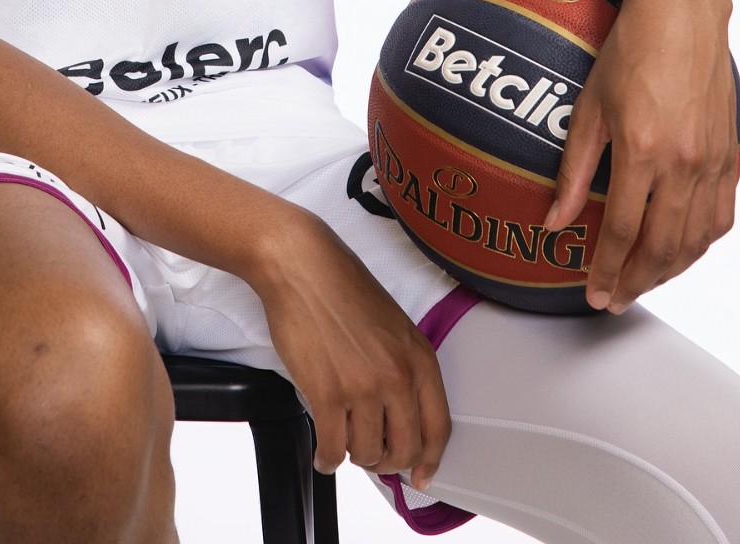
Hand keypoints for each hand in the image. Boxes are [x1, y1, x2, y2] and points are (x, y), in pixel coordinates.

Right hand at [248, 207, 450, 485]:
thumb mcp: (392, 323)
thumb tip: (399, 414)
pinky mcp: (326, 393)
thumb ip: (402, 366)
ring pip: (368, 452)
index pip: (438, 427)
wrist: (300, 264)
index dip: (430, 459)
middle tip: (372, 457)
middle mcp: (397, 376)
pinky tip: (322, 454)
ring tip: (342, 441)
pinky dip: (327, 459)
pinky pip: (333, 449)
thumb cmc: (341, 286)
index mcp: (418, 355)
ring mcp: (362, 386)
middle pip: (405, 448)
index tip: (421, 475)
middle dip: (388, 461)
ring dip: (355, 455)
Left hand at [544, 0, 737, 311]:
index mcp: (643, 151)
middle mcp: (682, 163)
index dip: (607, 269)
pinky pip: (720, 216)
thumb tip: (553, 221)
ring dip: (668, 271)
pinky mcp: (728, 154)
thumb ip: (572, 169)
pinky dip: (700, 244)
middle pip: (662, 247)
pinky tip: (680, 251)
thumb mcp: (588, 106)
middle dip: (636, 282)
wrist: (683, 14)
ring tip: (641, 283)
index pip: (623, 231)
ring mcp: (711, 160)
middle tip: (613, 300)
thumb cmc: (628, 50)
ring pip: (695, 240)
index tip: (592, 292)